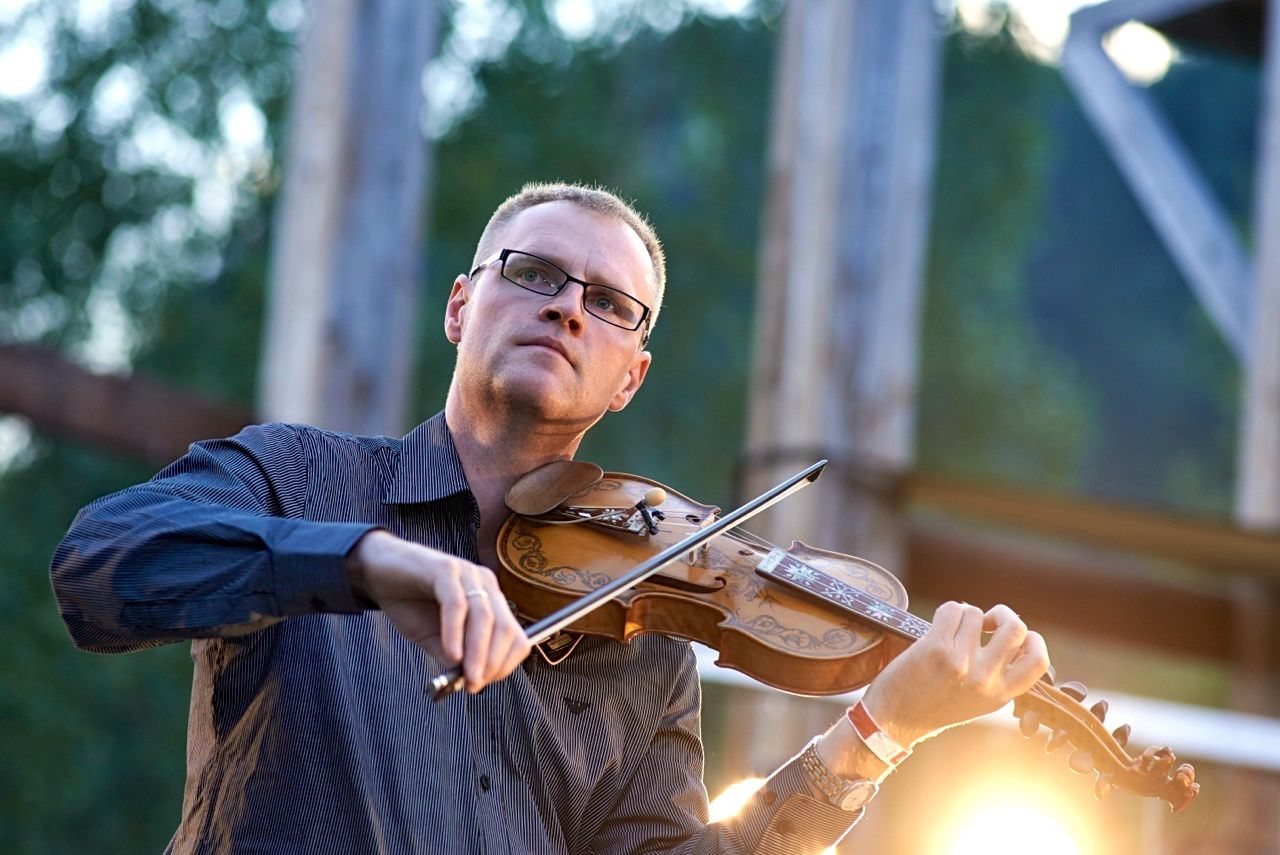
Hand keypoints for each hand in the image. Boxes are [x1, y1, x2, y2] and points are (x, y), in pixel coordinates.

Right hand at [346, 530, 530, 692]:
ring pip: (484, 617)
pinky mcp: (443, 568)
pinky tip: (450, 653)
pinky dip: (455, 633)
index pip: (515, 637)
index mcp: (489, 600)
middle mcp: (484, 584)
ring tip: (466, 677)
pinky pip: (456, 604)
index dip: (505, 665)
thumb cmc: (409, 602)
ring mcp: (466, 573)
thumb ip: (453, 657)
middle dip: (493, 663)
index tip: (483, 684)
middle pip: (505, 628)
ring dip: (478, 653)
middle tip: (474, 685)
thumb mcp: (435, 639)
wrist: (375, 571)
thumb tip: (470, 680)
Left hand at [861, 601, 1049, 747]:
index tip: (1017, 636)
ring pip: (977, 613)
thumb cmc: (934, 705)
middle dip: (1002, 614)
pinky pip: (953, 609)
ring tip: (951, 629)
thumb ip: (998, 675)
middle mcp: (985, 679)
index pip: (1038, 661)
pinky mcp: (936, 648)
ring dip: (965, 614)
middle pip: (1015, 628)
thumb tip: (1013, 638)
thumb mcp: (978, 701)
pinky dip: (947, 611)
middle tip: (987, 621)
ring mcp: (961, 662)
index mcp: (1000, 695)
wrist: (893, 720)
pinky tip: (938, 625)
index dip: (1034, 640)